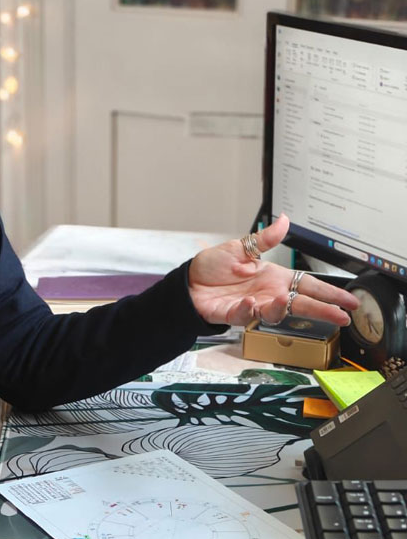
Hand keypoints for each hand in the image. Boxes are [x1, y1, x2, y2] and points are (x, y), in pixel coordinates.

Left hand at [187, 214, 358, 325]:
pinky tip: (250, 302)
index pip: (308, 286)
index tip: (349, 301)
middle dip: (322, 311)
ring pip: (277, 314)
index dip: (329, 294)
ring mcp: (254, 306)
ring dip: (282, 308)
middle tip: (341, 317)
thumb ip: (264, 240)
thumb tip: (284, 220)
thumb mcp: (241, 248)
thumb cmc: (214, 267)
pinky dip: (249, 310)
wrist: (189, 282)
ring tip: (284, 301)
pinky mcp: (235, 314)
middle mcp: (268, 294)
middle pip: (301, 305)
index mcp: (274, 278)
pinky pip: (246, 315)